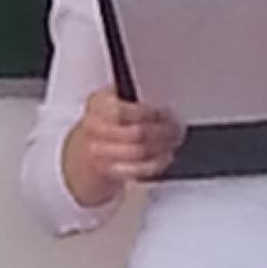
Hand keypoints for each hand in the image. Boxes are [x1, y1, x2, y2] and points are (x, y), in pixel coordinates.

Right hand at [62, 88, 183, 209]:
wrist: (90, 146)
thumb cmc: (112, 120)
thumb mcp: (119, 99)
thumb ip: (138, 97)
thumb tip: (165, 99)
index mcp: (97, 102)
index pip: (122, 110)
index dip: (148, 113)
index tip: (165, 113)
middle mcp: (92, 127)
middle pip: (134, 132)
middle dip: (162, 131)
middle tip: (176, 129)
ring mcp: (96, 151)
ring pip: (138, 151)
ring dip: (161, 147)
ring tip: (173, 142)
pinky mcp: (106, 170)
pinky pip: (136, 169)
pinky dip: (155, 164)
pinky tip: (164, 157)